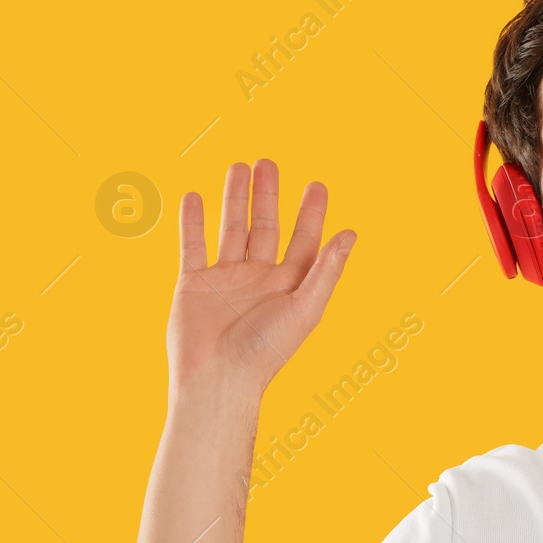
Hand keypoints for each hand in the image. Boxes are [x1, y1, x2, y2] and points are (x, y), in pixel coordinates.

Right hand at [168, 159, 354, 398]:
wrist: (217, 379)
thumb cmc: (266, 352)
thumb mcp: (305, 308)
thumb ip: (326, 270)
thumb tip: (350, 234)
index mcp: (289, 285)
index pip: (303, 240)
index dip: (311, 213)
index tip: (316, 185)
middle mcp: (259, 278)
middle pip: (265, 227)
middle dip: (267, 195)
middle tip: (269, 162)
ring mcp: (226, 279)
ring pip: (230, 228)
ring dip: (234, 199)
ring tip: (238, 167)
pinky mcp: (193, 284)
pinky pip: (192, 245)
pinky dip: (192, 221)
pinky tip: (194, 196)